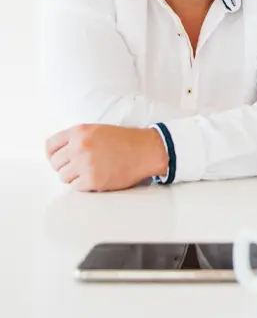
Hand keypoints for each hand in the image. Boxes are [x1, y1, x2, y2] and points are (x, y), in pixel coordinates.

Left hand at [45, 124, 168, 191]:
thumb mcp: (96, 130)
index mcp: (79, 132)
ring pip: (63, 177)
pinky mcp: (92, 180)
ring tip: (89, 172)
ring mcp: (85, 164)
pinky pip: (76, 187)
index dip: (53, 155)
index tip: (59, 160)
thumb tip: (58, 154)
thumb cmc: (124, 140)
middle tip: (79, 167)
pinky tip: (96, 177)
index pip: (50, 145)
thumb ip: (76, 138)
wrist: (145, 150)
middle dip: (65, 167)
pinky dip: (84, 185)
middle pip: (55, 164)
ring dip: (74, 177)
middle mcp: (79, 146)